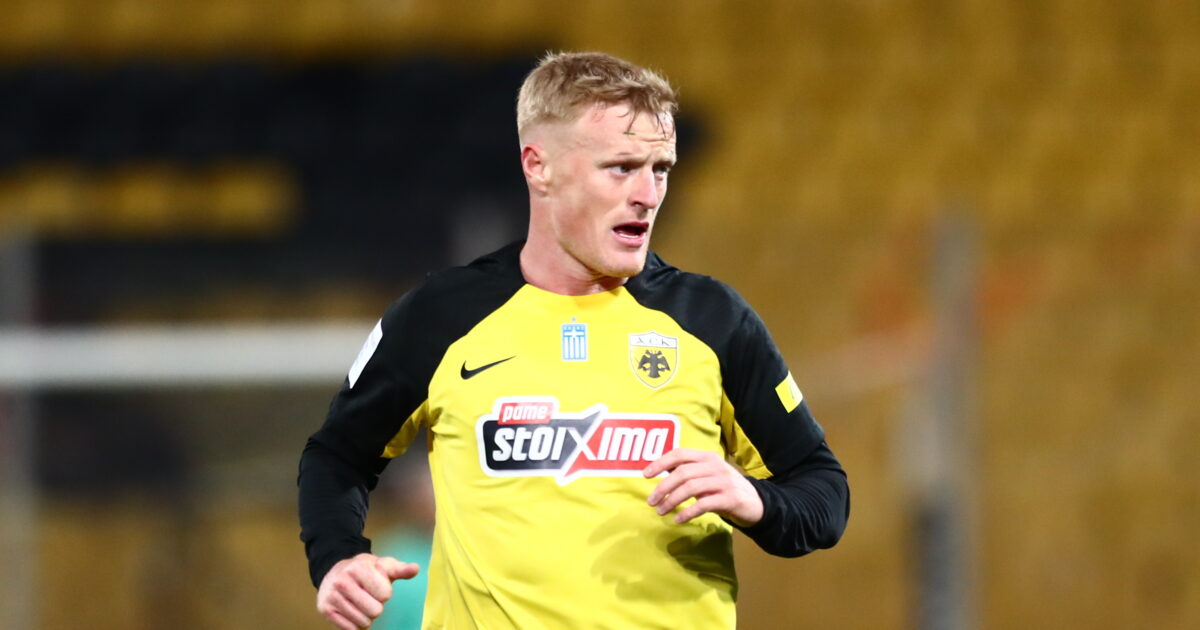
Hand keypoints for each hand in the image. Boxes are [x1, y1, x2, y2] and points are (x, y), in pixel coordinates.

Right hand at [316, 553, 419, 629]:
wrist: (337, 571)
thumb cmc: (366, 570)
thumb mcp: (384, 566)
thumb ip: (401, 570)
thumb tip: (415, 568)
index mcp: (359, 568)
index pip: (385, 595)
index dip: (384, 593)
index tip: (376, 585)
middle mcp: (342, 581)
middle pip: (375, 611)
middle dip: (376, 606)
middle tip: (368, 596)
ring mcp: (332, 596)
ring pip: (363, 622)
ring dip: (366, 616)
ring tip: (359, 602)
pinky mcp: (325, 609)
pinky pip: (350, 629)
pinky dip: (355, 624)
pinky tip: (352, 610)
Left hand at [644, 448, 763, 526]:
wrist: (754, 503)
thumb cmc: (723, 489)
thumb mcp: (706, 475)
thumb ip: (688, 470)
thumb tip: (661, 468)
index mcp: (707, 457)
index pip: (680, 454)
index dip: (660, 462)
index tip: (645, 475)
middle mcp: (715, 466)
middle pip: (683, 473)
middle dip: (663, 487)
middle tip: (651, 501)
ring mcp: (724, 482)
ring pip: (691, 488)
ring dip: (672, 500)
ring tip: (661, 511)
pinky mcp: (730, 498)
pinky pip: (704, 504)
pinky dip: (688, 512)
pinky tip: (679, 519)